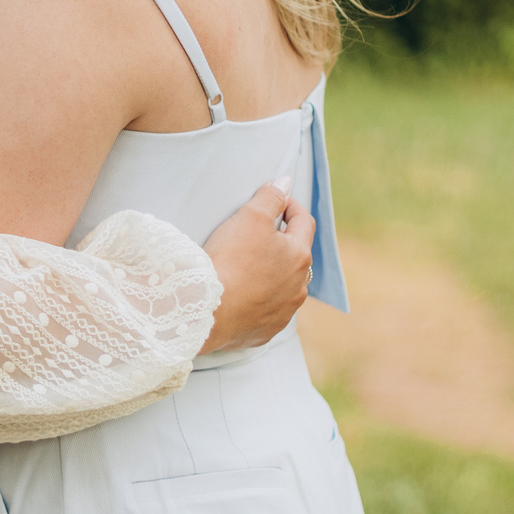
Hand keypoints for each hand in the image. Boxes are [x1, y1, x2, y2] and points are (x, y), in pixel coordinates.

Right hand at [197, 179, 314, 353]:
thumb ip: (271, 197)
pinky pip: (268, 310)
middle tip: (261, 233)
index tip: (278, 200)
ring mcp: (284, 311)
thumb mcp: (250, 217)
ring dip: (274, 273)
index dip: (291, 206)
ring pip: (285, 286)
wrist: (209, 311)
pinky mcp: (266, 330)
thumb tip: (285, 183)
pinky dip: (260, 300)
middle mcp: (298, 286)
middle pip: (297, 256)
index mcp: (299, 256)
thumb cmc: (231, 260)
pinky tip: (243, 295)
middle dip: (283, 242)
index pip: (304, 222)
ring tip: (251, 266)